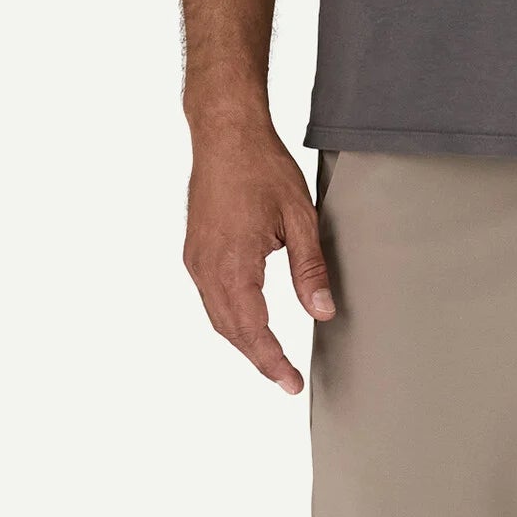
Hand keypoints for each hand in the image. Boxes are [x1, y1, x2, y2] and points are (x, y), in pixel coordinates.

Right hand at [183, 121, 334, 392]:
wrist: (225, 132)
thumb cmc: (263, 167)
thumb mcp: (299, 216)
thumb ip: (309, 268)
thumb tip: (322, 311)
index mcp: (233, 266)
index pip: (253, 331)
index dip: (273, 363)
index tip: (291, 385)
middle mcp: (206, 269)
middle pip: (231, 331)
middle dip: (258, 357)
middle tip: (285, 378)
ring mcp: (195, 259)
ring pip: (217, 316)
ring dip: (243, 339)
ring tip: (271, 356)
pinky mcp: (194, 249)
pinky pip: (210, 296)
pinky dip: (229, 315)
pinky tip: (248, 316)